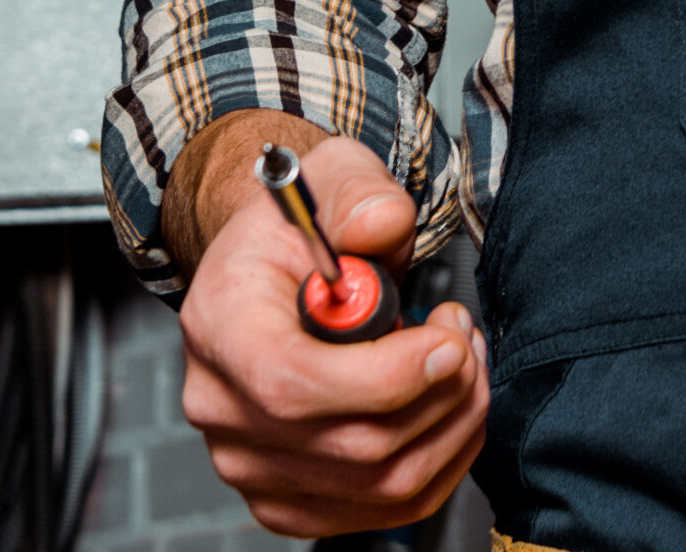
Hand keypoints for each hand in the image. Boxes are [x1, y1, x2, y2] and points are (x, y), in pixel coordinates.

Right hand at [175, 127, 487, 538]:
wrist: (273, 262)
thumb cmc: (302, 222)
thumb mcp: (333, 177)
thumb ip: (363, 197)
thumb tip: (382, 226)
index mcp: (219, 325)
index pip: (292, 386)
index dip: (386, 376)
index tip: (448, 336)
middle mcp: (221, 408)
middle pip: (350, 447)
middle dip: (441, 392)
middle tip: (465, 333)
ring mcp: (250, 464)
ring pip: (378, 486)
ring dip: (451, 425)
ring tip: (463, 360)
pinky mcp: (286, 496)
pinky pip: (381, 509)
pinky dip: (439, 460)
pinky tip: (448, 404)